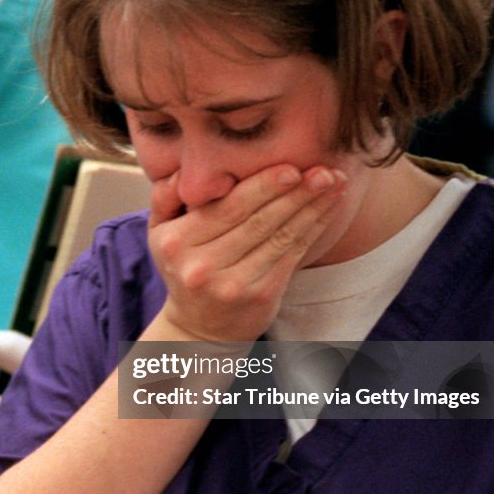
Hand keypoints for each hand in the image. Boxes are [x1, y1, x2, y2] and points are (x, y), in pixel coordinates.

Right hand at [148, 164, 345, 341]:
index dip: (262, 187)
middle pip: (257, 221)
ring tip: (334, 183)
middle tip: (323, 171)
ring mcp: (232, 284)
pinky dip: (313, 228)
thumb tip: (186, 168)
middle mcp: (202, 265)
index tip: (291, 167)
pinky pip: (291, 255)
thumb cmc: (183, 265)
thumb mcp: (159, 231)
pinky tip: (327, 209)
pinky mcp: (259, 296)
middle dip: (294, 193)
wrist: (198, 326)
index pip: (226, 209)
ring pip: (279, 236)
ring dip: (312, 207)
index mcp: (177, 242)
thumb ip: (165, 196)